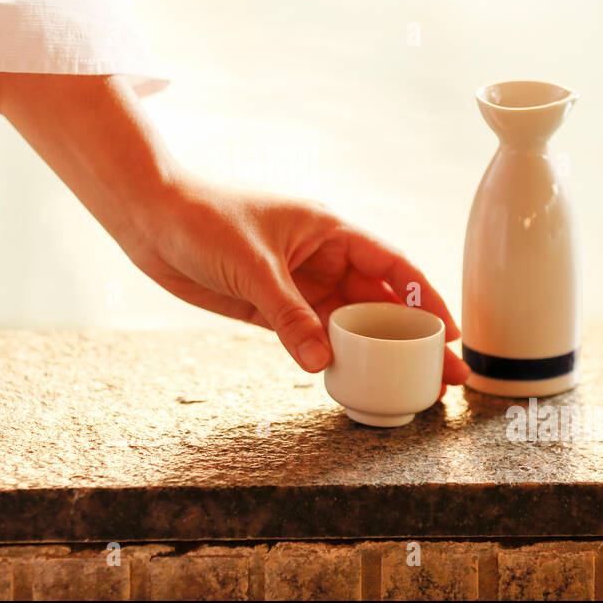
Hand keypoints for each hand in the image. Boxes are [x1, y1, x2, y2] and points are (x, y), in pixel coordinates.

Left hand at [124, 172, 471, 390]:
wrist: (149, 217)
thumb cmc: (202, 218)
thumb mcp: (251, 266)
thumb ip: (288, 314)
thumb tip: (321, 363)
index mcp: (328, 229)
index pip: (392, 264)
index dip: (426, 297)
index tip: (453, 332)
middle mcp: (319, 257)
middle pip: (378, 300)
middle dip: (411, 337)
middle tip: (444, 376)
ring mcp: (296, 283)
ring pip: (347, 322)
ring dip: (375, 351)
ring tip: (407, 385)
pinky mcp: (269, 306)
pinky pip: (311, 334)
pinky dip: (331, 356)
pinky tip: (353, 379)